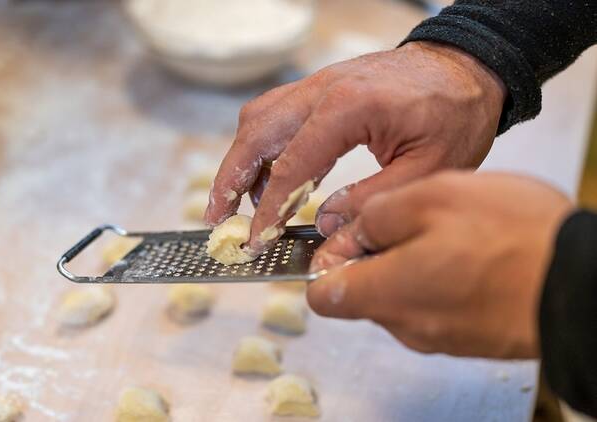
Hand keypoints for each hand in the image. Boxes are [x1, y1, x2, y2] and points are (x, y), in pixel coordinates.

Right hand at [204, 41, 506, 255]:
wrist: (466, 68)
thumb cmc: (455, 114)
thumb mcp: (428, 169)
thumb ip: (371, 201)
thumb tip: (323, 226)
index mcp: (348, 108)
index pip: (290, 165)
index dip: (268, 209)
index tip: (255, 240)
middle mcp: (323, 89)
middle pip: (256, 132)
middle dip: (229, 178)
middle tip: (217, 218)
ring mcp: (318, 84)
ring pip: (258, 118)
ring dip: (241, 160)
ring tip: (239, 203)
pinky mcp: (321, 88)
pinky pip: (275, 113)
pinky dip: (262, 146)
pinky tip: (270, 178)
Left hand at [307, 171, 573, 358]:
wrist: (582, 283)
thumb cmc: (514, 238)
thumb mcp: (431, 197)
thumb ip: (374, 214)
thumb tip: (348, 228)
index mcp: (384, 292)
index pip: (320, 293)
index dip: (325, 258)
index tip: (346, 232)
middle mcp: (405, 325)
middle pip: (361, 292)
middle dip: (374, 254)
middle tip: (409, 219)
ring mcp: (438, 335)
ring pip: (400, 295)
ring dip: (411, 261)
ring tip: (450, 231)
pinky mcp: (468, 336)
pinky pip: (435, 304)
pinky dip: (441, 277)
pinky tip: (472, 252)